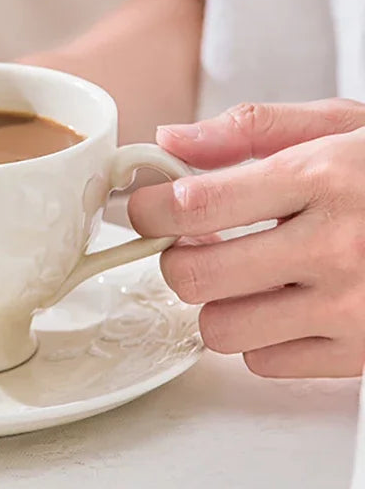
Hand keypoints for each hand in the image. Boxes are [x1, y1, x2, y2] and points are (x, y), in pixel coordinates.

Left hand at [128, 99, 364, 377]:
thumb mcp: (343, 126)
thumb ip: (252, 129)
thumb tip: (172, 140)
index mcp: (322, 177)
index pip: (194, 204)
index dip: (148, 209)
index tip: (144, 208)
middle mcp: (335, 245)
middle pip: (192, 276)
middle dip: (177, 260)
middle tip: (193, 245)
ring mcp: (353, 306)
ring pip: (220, 329)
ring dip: (218, 303)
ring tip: (248, 276)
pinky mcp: (363, 352)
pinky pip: (265, 362)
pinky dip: (263, 337)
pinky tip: (289, 305)